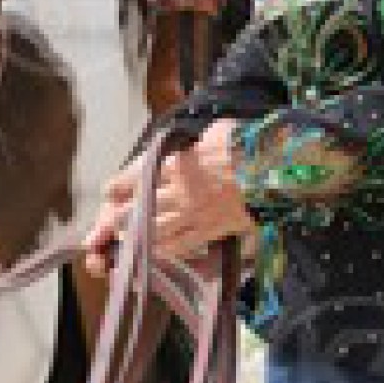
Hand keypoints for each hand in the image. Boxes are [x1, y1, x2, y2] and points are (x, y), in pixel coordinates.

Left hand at [85, 122, 255, 272]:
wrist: (275, 172)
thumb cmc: (247, 145)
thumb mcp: (217, 131)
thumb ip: (198, 140)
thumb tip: (196, 141)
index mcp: (176, 165)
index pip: (133, 179)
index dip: (117, 187)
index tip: (110, 191)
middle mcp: (179, 193)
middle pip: (136, 210)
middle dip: (118, 218)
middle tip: (108, 222)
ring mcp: (193, 216)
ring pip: (154, 232)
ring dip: (136, 236)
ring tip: (126, 238)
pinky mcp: (210, 232)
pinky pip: (180, 246)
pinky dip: (163, 250)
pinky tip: (154, 251)